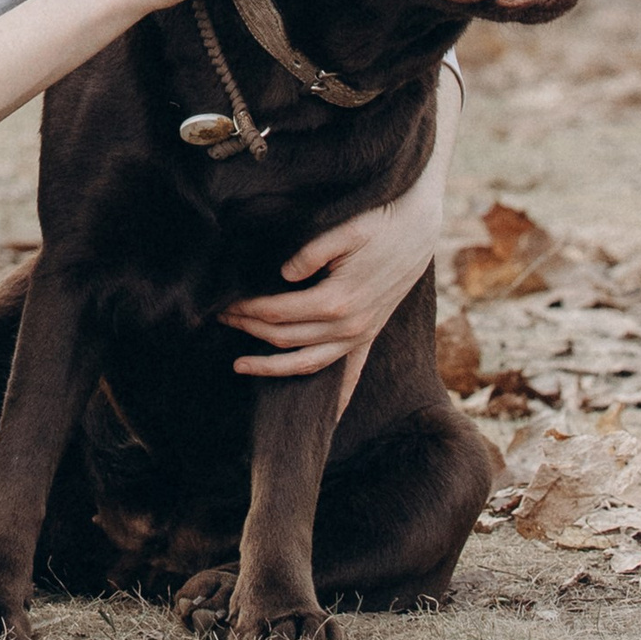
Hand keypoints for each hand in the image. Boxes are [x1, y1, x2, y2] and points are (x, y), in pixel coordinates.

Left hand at [222, 77, 457, 410]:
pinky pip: (349, 374)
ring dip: (271, 366)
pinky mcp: (369, 334)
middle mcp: (348, 326)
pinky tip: (323, 418)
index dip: (246, 309)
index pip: (277, 312)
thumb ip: (311, 252)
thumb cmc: (380, 221)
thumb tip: (283, 276)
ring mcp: (360, 334)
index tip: (222, 304)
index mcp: (336, 300)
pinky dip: (336, 398)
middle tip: (220, 319)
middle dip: (248, 329)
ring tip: (240, 365)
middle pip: (285, 337)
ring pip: (307, 363)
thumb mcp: (345, 229)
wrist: (420, 225)